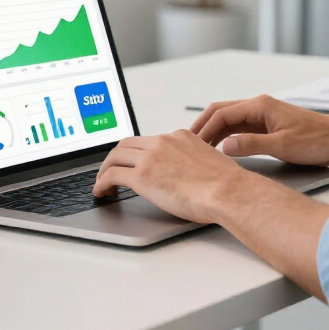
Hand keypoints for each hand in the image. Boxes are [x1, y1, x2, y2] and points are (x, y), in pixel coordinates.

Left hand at [92, 130, 250, 223]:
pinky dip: (101, 183)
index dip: (136, 152)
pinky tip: (101, 192)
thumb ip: (194, 161)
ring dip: (104, 169)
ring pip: (115, 156)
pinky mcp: (142, 176)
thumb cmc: (225, 184)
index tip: (132, 161)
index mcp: (179, 137)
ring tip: (101, 183)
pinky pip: (112, 175)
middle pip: (126, 143)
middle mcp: (163, 142)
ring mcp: (150, 157)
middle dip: (115, 157)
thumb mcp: (209, 161)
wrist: (226, 191)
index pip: (149, 141)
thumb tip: (190, 174)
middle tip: (110, 170)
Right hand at [191, 94, 328, 164]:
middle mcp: (259, 106)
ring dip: (214, 132)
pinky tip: (222, 149)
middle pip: (222, 112)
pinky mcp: (269, 125)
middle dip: (204, 126)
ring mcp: (264, 115)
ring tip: (200, 149)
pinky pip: (241, 127)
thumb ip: (251, 145)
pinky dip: (227, 136)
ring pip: (230, 120)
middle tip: (188, 145)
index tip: (192, 145)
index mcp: (260, 106)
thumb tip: (224, 147)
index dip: (205, 129)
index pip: (222, 113)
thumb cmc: (316, 141)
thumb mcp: (282, 146)